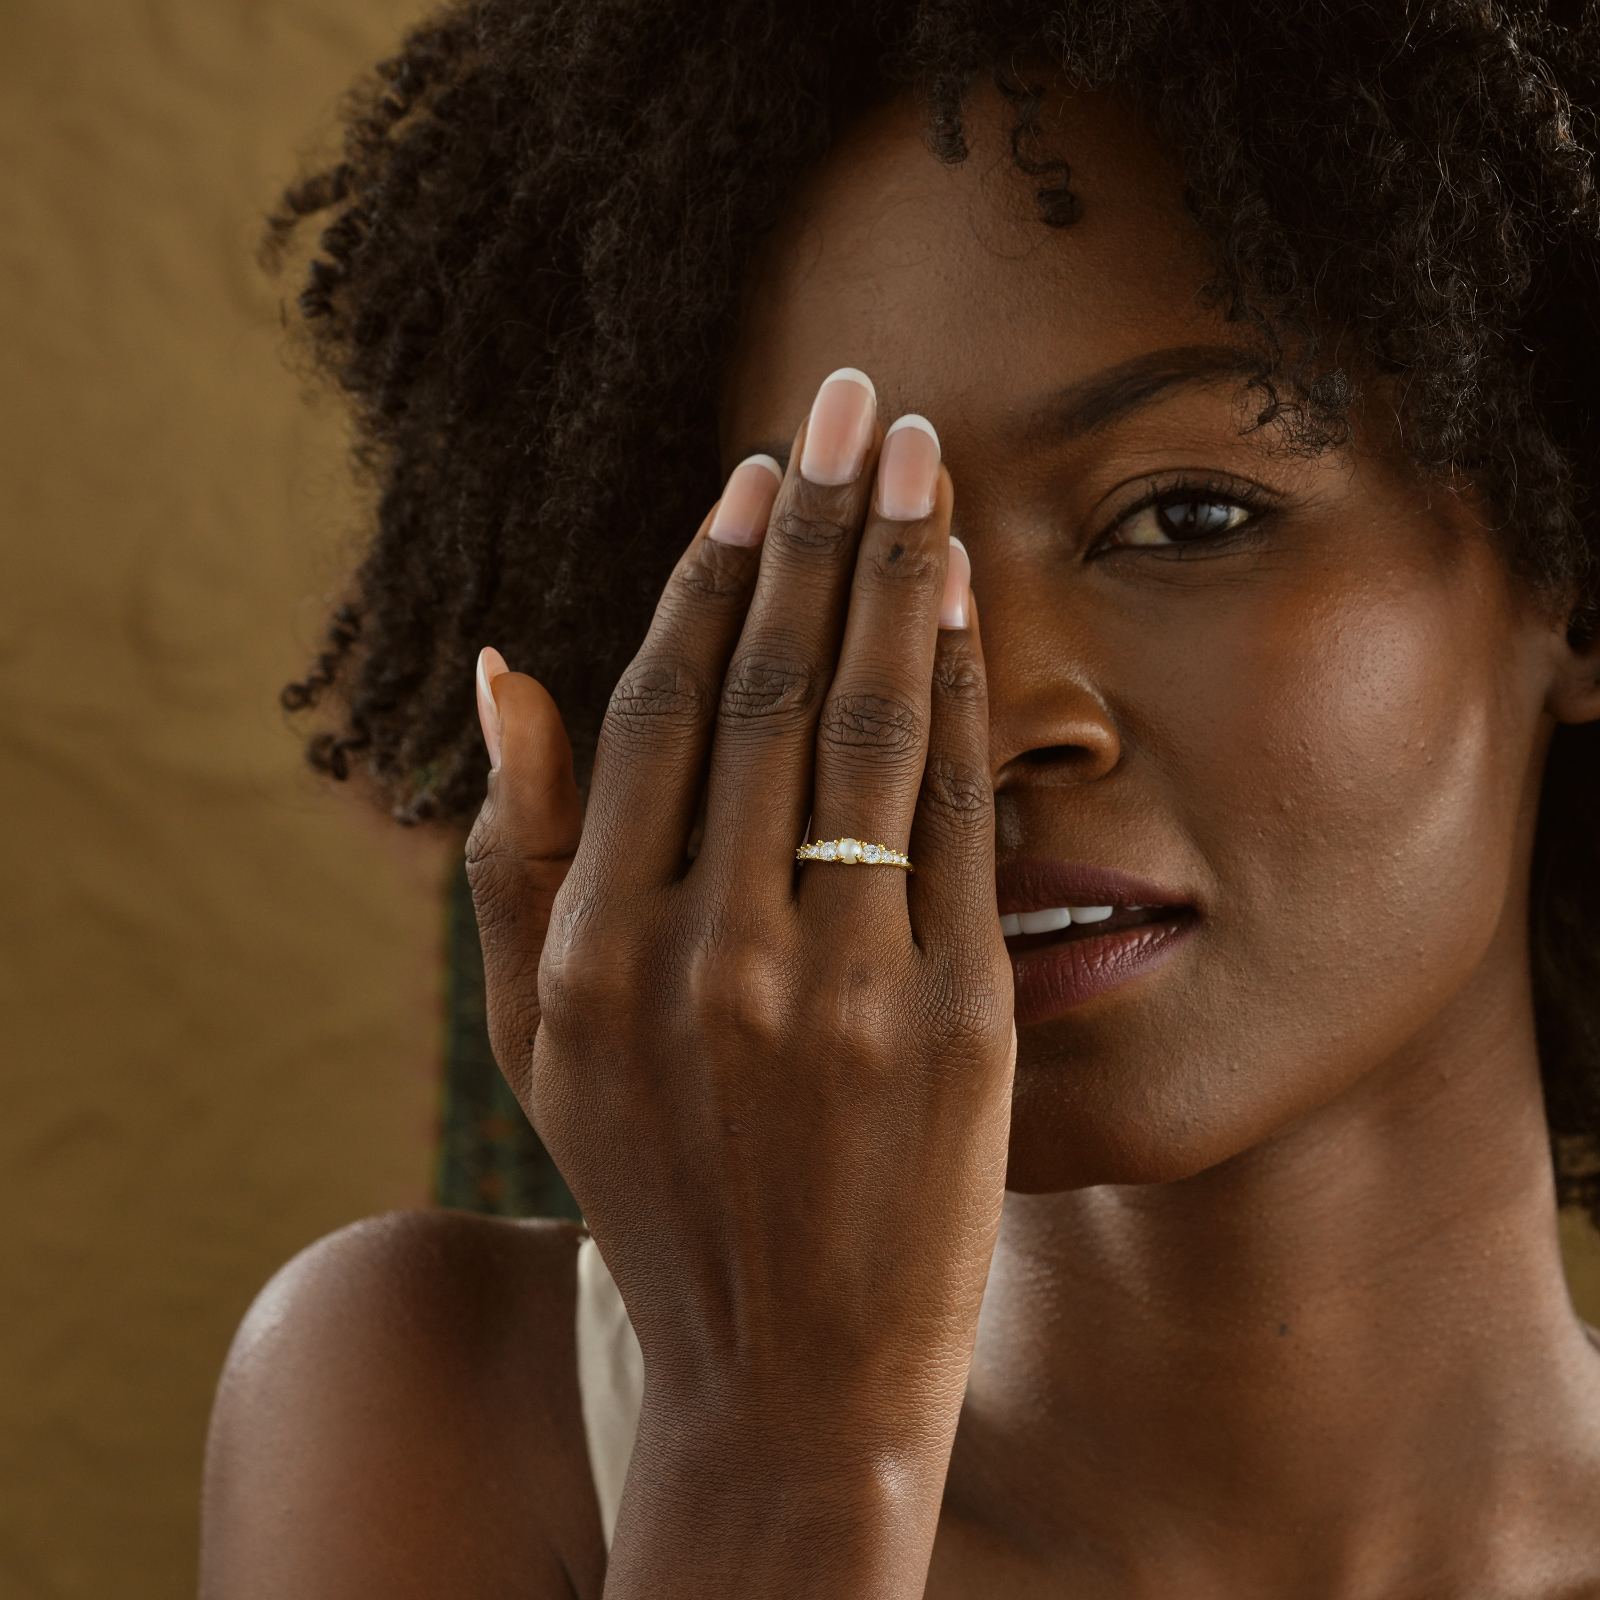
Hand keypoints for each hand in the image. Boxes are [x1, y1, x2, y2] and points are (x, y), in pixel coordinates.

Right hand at [465, 369, 1015, 1470]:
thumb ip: (514, 853)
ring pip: (873, 729)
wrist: (787, 1377)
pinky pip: (963, 822)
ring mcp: (842, 987)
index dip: (714, 576)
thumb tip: (503, 665)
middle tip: (857, 400)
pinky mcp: (955, 1022)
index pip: (662, 710)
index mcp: (595, 952)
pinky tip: (969, 604)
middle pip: (773, 686)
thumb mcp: (541, 1042)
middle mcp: (712, 952)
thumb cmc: (657, 1192)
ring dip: (899, 574)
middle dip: (819, 524)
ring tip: (925, 462)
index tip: (757, 475)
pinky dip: (965, 698)